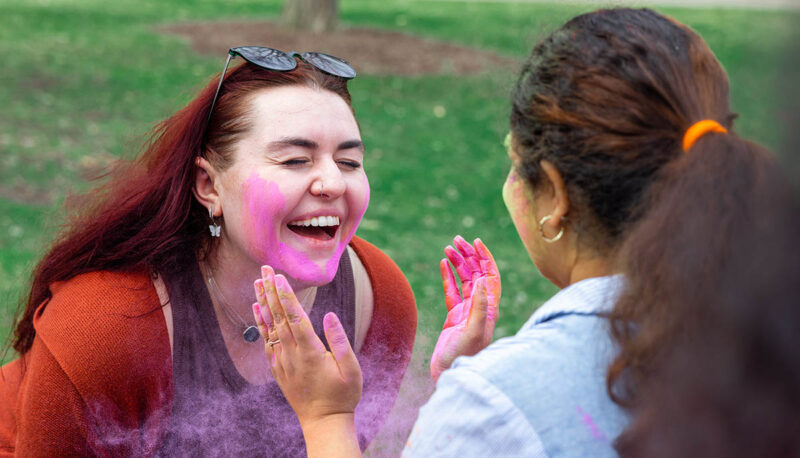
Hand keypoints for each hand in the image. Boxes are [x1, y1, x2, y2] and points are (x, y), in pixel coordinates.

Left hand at [252, 266, 361, 428]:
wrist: (324, 422)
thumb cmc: (343, 395)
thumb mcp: (351, 369)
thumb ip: (340, 341)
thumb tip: (329, 315)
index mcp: (310, 352)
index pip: (295, 317)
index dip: (286, 295)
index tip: (278, 277)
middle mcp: (292, 354)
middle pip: (279, 316)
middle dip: (271, 290)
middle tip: (264, 268)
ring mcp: (282, 361)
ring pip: (269, 326)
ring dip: (263, 302)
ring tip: (257, 281)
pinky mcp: (278, 368)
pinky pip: (266, 340)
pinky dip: (260, 322)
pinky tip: (257, 308)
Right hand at [430, 236, 500, 381]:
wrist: (449, 373)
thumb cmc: (464, 356)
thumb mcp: (473, 331)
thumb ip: (479, 307)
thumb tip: (481, 281)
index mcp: (489, 308)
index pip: (491, 276)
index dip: (485, 257)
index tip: (476, 242)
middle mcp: (480, 307)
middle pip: (477, 273)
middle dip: (469, 255)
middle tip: (456, 239)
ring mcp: (467, 311)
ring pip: (463, 280)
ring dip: (457, 262)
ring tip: (447, 248)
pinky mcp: (454, 316)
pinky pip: (451, 291)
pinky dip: (447, 276)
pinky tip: (442, 264)